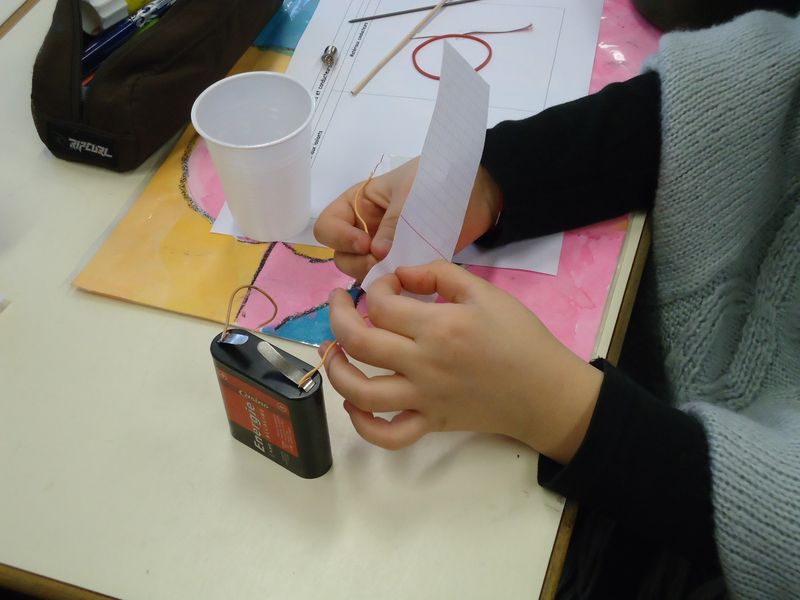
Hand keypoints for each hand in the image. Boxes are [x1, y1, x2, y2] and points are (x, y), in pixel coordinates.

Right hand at [314, 158, 501, 281]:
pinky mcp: (404, 262)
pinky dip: (391, 284)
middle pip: (340, 255)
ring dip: (373, 275)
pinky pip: (386, 279)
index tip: (366, 243)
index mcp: (359, 202)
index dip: (340, 238)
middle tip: (384, 261)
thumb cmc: (438, 180)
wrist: (480, 191)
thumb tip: (379, 255)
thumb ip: (391, 225)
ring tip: (397, 271)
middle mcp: (365, 226)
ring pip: (361, 271)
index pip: (327, 225)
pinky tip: (405, 283)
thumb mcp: (409, 194)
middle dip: (358, 262)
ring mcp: (384, 246)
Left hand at [321, 260, 601, 463]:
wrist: (545, 390)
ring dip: (336, 370)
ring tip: (333, 351)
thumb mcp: (485, 291)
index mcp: (438, 327)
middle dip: (337, 316)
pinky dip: (363, 424)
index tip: (387, 285)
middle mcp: (423, 364)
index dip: (376, 288)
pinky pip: (387, 435)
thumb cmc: (518, 337)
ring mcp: (423, 399)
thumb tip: (401, 276)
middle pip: (359, 342)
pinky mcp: (430, 424)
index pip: (382, 304)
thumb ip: (440, 274)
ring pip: (361, 391)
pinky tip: (355, 404)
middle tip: (338, 303)